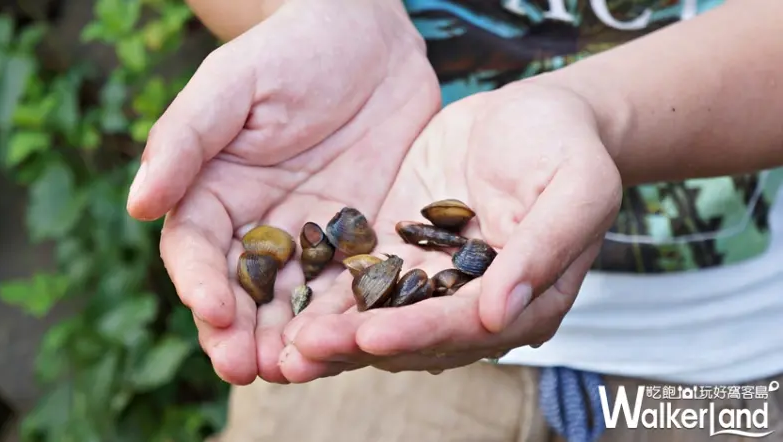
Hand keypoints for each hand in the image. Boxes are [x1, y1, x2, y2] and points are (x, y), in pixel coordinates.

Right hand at [125, 0, 440, 384]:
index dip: (200, 285)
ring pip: (297, 301)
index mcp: (214, 194)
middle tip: (247, 370)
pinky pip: (356, 285)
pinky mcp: (362, 239)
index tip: (213, 313)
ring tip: (297, 371)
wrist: (369, 41)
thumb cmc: (291, 49)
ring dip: (294, 341)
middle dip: (241, 334)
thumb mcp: (231, 84)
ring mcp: (313, 238)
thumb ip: (186, 140)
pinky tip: (356, 341)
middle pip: (243, 294)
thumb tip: (138, 205)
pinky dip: (353, 317)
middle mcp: (259, 227)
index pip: (198, 251)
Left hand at [278, 81, 622, 380]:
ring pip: (380, 316)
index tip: (369, 336)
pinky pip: (361, 277)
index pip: (465, 326)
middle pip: (413, 335)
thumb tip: (499, 312)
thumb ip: (544, 247)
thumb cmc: (567, 147)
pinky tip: (285, 305)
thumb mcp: (577, 187)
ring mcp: (433, 278)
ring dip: (333, 335)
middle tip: (302, 352)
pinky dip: (327, 295)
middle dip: (357, 345)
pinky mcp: (401, 249)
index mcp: (523, 301)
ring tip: (281, 349)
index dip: (418, 333)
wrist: (534, 114)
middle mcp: (473, 303)